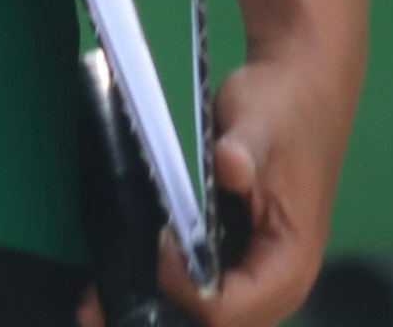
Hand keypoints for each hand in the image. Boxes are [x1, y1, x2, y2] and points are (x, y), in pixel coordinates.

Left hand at [77, 49, 354, 326]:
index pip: (229, 309)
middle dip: (158, 316)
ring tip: (94, 306)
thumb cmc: (286, 107)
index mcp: (289, 263)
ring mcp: (255, 277)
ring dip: (155, 309)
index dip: (185, 287)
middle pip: (214, 326)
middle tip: (96, 306)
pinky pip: (199, 291)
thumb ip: (245, 148)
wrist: (298, 88)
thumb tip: (229, 165)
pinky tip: (117, 282)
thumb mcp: (263, 121)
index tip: (162, 240)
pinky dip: (162, 290)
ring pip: (202, 317)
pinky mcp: (235, 261)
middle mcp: (275, 284)